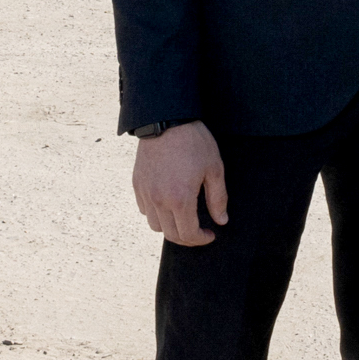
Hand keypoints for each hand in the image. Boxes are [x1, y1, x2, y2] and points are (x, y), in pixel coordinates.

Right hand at [135, 123, 230, 245]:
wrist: (166, 120)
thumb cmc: (194, 142)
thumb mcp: (214, 169)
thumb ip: (218, 198)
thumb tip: (221, 220)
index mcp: (180, 199)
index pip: (188, 234)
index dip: (201, 239)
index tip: (210, 234)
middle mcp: (159, 200)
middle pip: (170, 234)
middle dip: (187, 238)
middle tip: (199, 231)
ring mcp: (145, 192)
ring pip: (154, 225)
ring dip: (170, 227)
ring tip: (183, 217)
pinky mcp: (137, 184)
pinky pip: (144, 209)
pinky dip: (155, 213)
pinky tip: (167, 204)